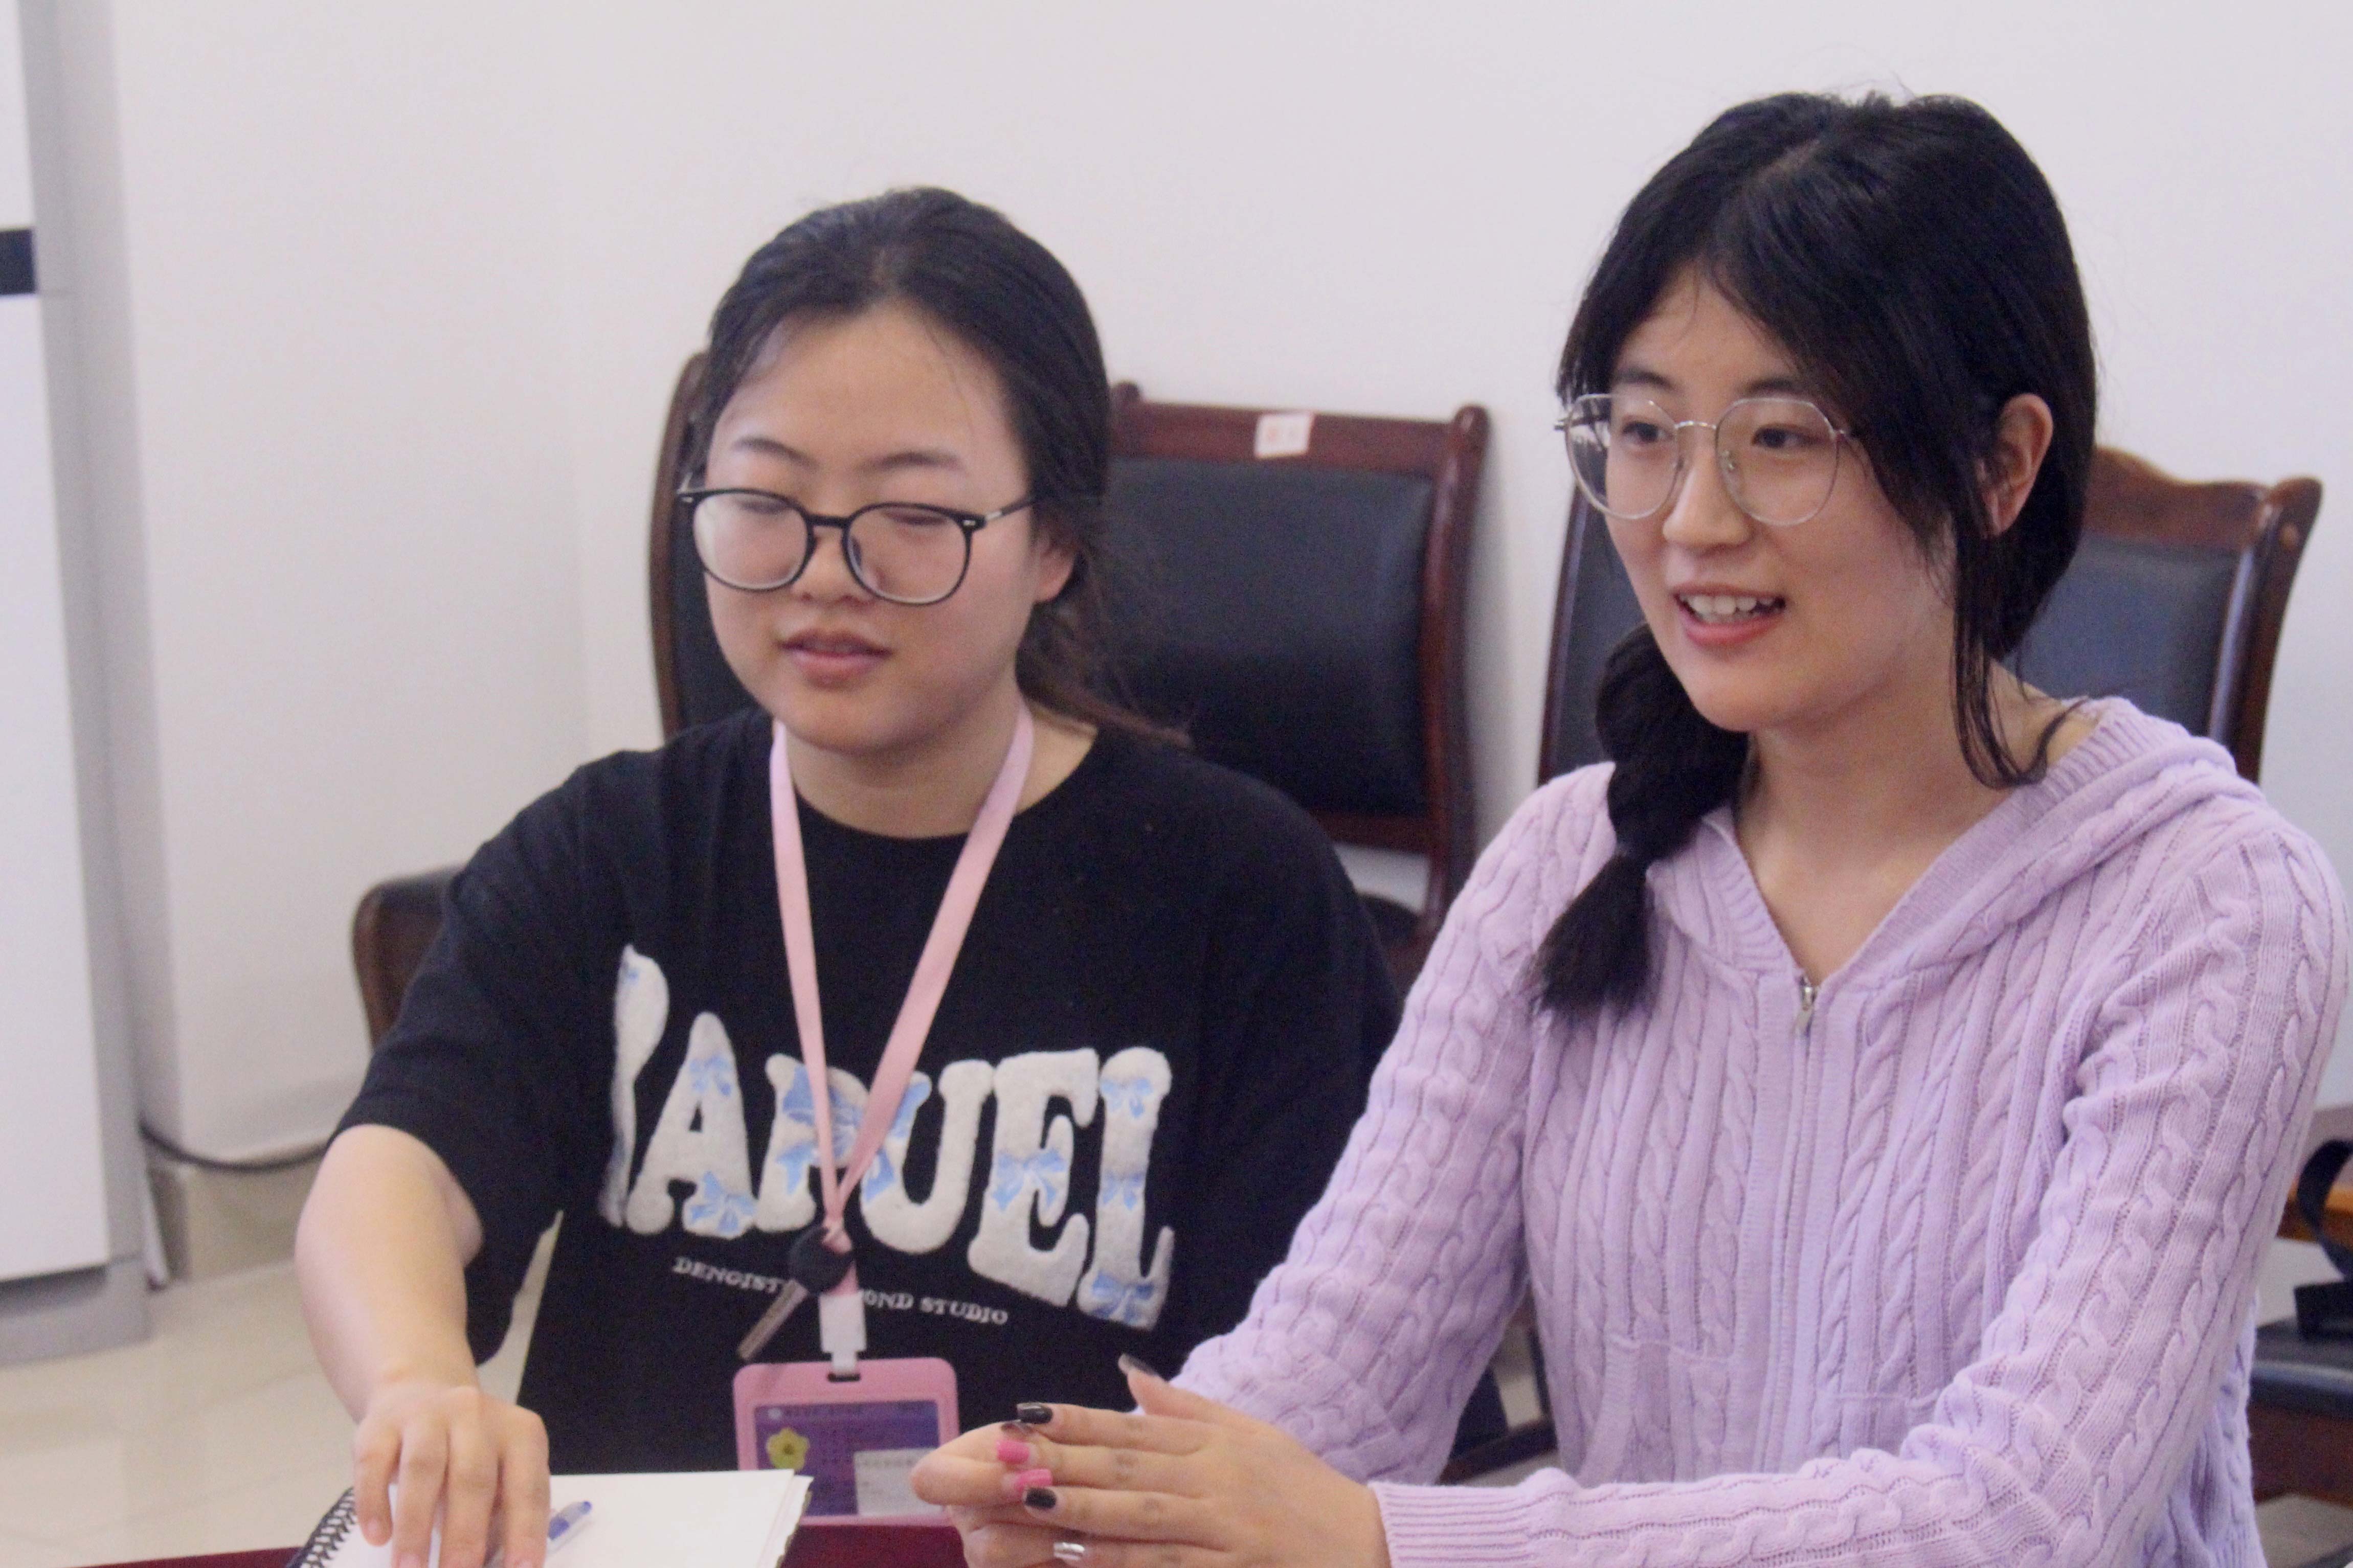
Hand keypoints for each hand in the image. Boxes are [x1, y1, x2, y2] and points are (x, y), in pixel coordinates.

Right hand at [351, 1376, 549, 1567]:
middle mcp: (476, 1415)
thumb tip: (496, 1565)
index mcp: (519, 1432)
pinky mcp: (381, 1424)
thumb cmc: (466, 1454)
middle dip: (465, 1534)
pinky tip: (377, 1537)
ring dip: (415, 1526)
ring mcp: (427, 1414)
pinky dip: (374, 1503)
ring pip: (423, 1468)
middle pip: (473, 1477)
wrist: (417, 1396)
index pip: (528, 1485)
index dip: (526, 1530)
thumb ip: (500, 1516)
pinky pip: (374, 1463)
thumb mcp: (496, 1475)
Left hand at [912, 1362, 1388, 1567]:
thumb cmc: (1307, 1493)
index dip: (1074, 1420)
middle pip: (1125, 1466)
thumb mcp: (1255, 1437)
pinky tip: (1079, 1559)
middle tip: (1000, 1454)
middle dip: (1059, 1459)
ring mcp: (1225, 1529)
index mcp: (1216, 1444)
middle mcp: (1216, 1479)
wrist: (1375, 1548)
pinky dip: (1123, 1564)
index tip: (1021, 1414)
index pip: (1132, 1427)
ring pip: (1140, 1516)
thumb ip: (1188, 1408)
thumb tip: (1130, 1375)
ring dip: (1079, 1507)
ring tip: (1025, 1499)